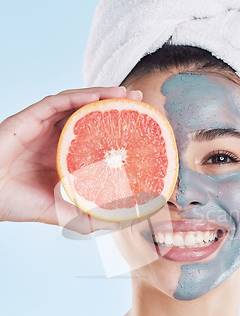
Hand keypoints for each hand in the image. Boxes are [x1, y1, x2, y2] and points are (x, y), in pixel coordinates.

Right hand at [0, 86, 142, 233]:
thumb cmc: (20, 204)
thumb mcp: (65, 213)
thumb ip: (92, 215)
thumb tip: (126, 221)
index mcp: (67, 156)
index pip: (97, 136)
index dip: (119, 130)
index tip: (143, 127)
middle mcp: (58, 137)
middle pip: (91, 115)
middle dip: (117, 107)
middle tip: (140, 101)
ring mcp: (45, 125)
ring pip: (78, 103)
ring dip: (103, 95)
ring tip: (127, 94)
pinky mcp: (32, 117)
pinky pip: (59, 101)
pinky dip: (81, 96)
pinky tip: (101, 95)